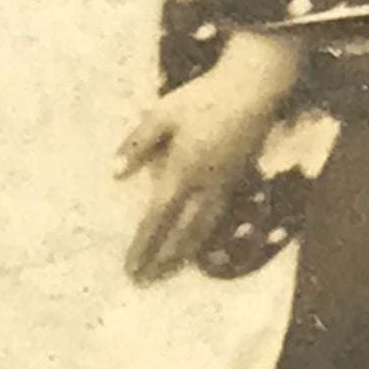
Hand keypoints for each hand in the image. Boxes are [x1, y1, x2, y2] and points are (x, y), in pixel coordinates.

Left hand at [118, 53, 290, 282]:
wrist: (254, 87)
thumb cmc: (203, 97)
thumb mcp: (162, 114)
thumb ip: (137, 144)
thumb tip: (115, 174)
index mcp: (182, 170)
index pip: (157, 218)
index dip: (144, 245)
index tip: (131, 268)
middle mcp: (204, 185)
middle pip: (182, 232)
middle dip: (163, 259)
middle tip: (147, 282)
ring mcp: (224, 183)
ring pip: (203, 228)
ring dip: (184, 253)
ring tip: (170, 271)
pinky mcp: (237, 177)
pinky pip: (217, 216)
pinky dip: (204, 235)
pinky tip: (199, 240)